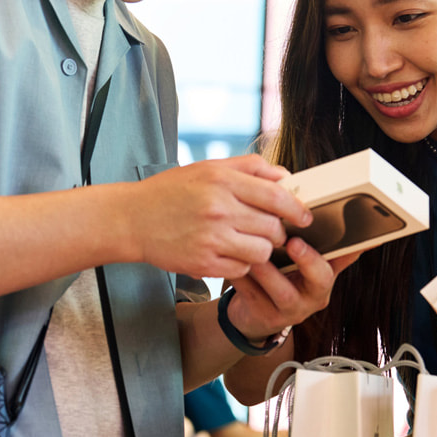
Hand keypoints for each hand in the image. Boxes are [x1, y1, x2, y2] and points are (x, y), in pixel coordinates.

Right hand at [129, 155, 312, 278]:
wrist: (131, 219)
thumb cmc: (171, 191)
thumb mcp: (208, 168)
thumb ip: (248, 167)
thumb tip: (284, 176)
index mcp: (222, 181)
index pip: (276, 196)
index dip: (297, 208)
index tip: (305, 216)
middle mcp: (218, 209)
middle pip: (272, 228)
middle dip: (278, 232)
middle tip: (272, 231)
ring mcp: (211, 239)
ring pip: (261, 252)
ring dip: (262, 250)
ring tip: (249, 242)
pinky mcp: (203, 263)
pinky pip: (241, 268)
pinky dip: (242, 263)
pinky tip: (230, 252)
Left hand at [220, 239, 361, 340]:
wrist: (252, 315)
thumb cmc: (276, 277)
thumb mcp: (297, 260)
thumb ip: (309, 236)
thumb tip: (320, 202)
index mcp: (324, 274)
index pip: (344, 259)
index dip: (349, 247)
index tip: (350, 231)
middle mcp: (314, 295)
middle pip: (321, 279)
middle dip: (308, 259)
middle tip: (292, 242)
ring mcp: (292, 310)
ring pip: (284, 291)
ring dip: (268, 269)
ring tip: (253, 249)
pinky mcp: (266, 318)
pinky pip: (255, 297)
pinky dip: (243, 277)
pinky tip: (232, 261)